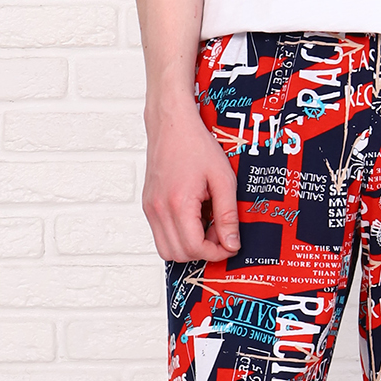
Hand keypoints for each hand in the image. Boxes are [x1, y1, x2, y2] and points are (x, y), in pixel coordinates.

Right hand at [141, 103, 240, 261]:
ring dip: (189, 245)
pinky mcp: (148, 206)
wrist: (171, 125)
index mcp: (178, 203)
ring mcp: (150, 209)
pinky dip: (179, 235)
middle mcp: (158, 210)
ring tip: (206, 223)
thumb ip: (228, 215)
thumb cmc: (196, 145)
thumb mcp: (223, 179)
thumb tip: (231, 243)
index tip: (231, 245)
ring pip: (166, 250)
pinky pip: (161, 235)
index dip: (217, 252)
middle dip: (203, 251)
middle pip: (179, 254)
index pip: (195, 248)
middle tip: (220, 231)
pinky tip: (194, 215)